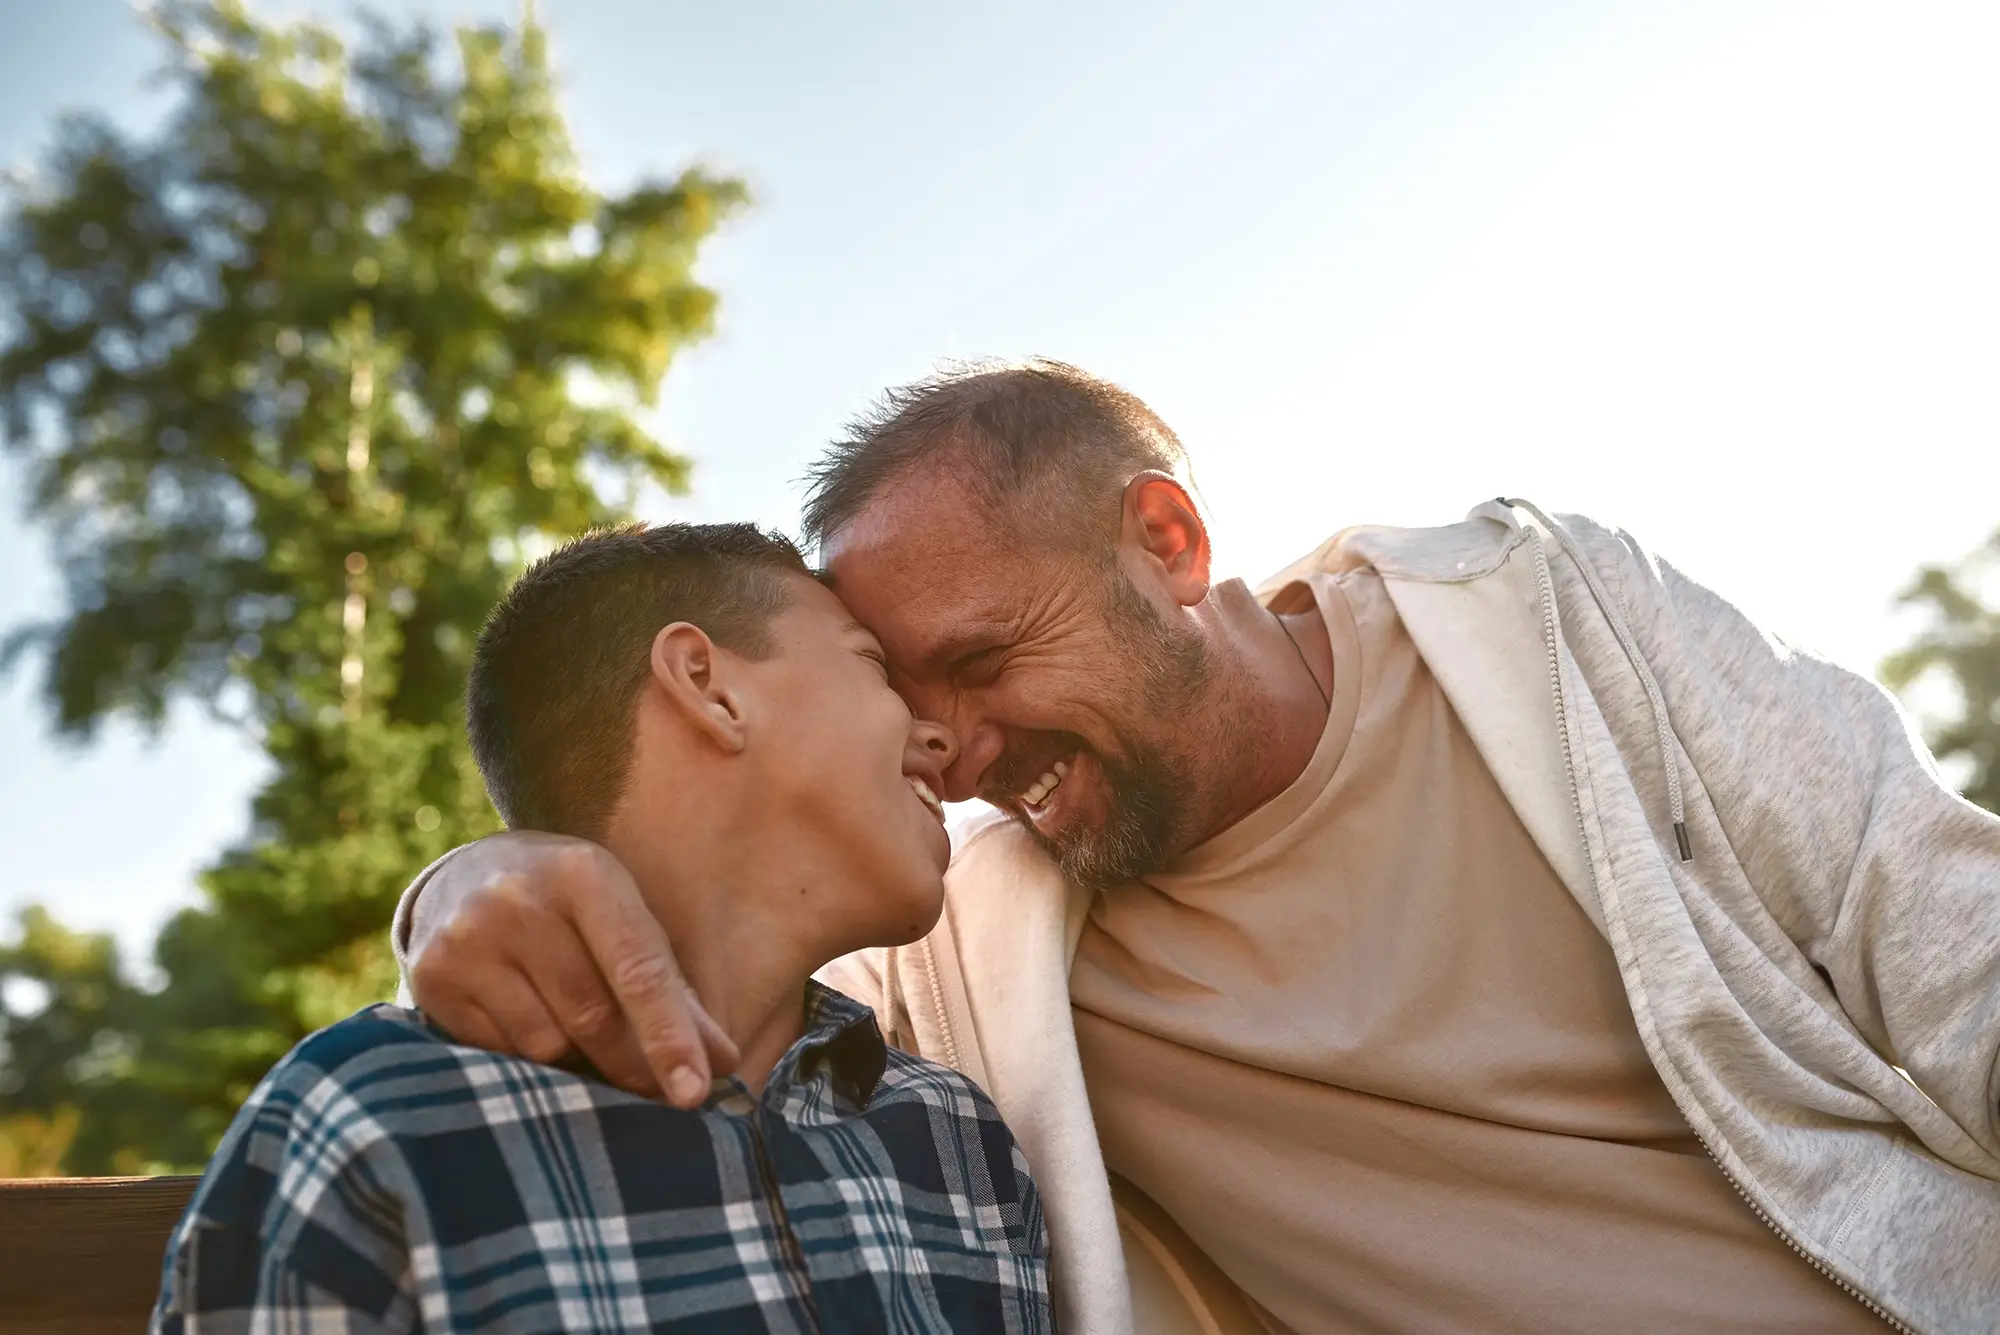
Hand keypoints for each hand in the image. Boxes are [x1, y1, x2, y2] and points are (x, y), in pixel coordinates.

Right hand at [405, 830, 738, 1106]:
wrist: (460, 878)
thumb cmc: (569, 908)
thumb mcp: (621, 920)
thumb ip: (670, 988)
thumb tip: (723, 1061)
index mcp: (585, 875)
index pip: (638, 970)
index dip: (669, 1036)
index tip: (695, 1092)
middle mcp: (520, 900)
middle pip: (592, 1017)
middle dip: (632, 1066)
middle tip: (659, 1095)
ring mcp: (469, 939)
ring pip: (544, 1045)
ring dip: (577, 1065)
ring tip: (584, 1047)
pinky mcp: (432, 978)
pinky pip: (497, 1055)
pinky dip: (528, 1063)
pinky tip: (532, 1035)